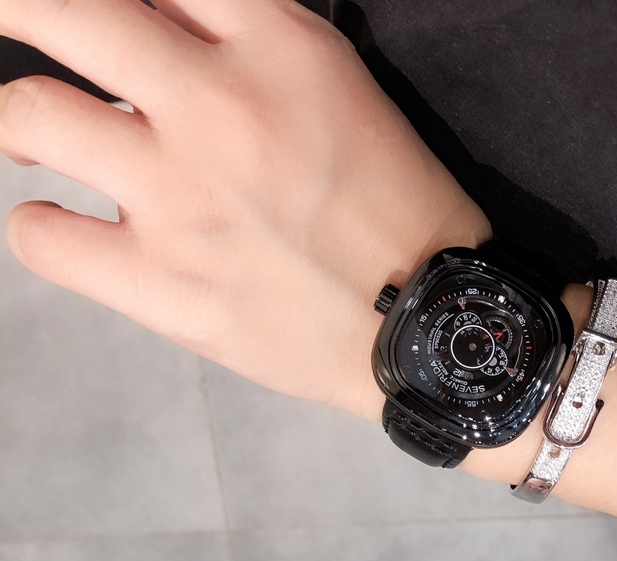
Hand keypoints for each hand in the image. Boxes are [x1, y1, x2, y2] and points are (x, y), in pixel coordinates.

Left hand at [0, 0, 491, 419]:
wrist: (426, 324)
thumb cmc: (401, 211)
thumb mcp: (345, 92)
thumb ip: (251, 40)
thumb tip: (158, 21)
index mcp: (280, 49)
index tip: (83, 13)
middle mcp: (219, 109)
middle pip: (55, 8)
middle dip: (18, 6)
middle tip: (16, 19)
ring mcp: (183, 202)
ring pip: (28, 117)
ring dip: (18, 124)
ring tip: (36, 142)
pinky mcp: (165, 287)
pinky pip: (44, 240)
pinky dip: (42, 229)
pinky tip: (68, 229)